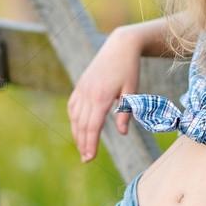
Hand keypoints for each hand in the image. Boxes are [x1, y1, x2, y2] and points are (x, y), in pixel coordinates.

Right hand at [67, 26, 141, 161]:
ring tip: (82, 148)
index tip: (90, 157)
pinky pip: (72, 106)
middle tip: (86, 159)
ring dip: (77, 134)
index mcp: (102, 97)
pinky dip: (73, 119)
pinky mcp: (80, 85)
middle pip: (82, 125)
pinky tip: (77, 128)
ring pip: (75, 117)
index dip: (91, 144)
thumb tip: (122, 133)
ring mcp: (82, 89)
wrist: (119, 46)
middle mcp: (88, 94)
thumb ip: (126, 113)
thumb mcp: (132, 91)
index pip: (93, 126)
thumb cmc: (129, 69)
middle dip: (83, 144)